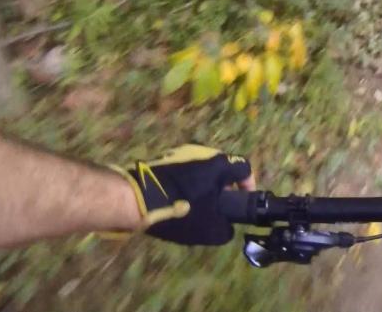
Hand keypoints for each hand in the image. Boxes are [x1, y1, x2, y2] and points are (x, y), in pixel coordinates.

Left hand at [114, 145, 253, 244]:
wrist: (132, 199)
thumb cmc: (180, 210)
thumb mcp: (209, 229)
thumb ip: (225, 230)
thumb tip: (227, 228)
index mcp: (219, 164)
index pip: (244, 168)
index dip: (248, 185)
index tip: (242, 201)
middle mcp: (203, 152)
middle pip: (222, 168)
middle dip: (223, 187)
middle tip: (218, 207)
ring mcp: (180, 152)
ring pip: (201, 169)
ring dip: (204, 185)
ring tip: (195, 206)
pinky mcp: (162, 158)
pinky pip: (183, 170)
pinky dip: (185, 183)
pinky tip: (175, 201)